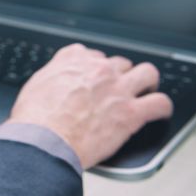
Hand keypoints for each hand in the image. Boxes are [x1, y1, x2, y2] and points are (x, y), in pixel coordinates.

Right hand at [6, 43, 173, 168]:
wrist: (43, 141)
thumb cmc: (34, 119)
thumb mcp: (35, 86)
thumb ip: (53, 76)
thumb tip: (55, 81)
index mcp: (73, 60)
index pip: (91, 54)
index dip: (93, 68)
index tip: (91, 78)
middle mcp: (99, 70)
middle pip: (119, 63)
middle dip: (117, 75)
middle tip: (114, 90)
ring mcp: (118, 89)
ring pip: (147, 73)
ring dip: (146, 82)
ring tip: (144, 91)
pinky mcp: (131, 112)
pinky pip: (160, 103)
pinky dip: (161, 108)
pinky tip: (158, 112)